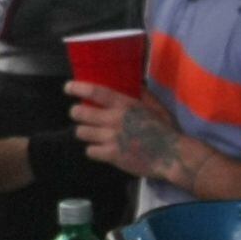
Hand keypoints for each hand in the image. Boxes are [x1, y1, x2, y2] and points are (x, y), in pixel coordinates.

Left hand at [71, 81, 205, 190]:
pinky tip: (100, 149)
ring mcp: (111, 138)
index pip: (95, 92)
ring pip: (81, 132)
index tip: (68, 88)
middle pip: (80, 113)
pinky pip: (90, 151)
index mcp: (125, 104)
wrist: (172, 155)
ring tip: (90, 133)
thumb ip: (143, 95)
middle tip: (79, 114)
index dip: (78, 88)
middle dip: (76, 113)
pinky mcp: (111, 155)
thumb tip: (137, 84)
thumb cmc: (166, 130)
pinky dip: (93, 150)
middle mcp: (114, 119)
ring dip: (84, 132)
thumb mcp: (156, 108)